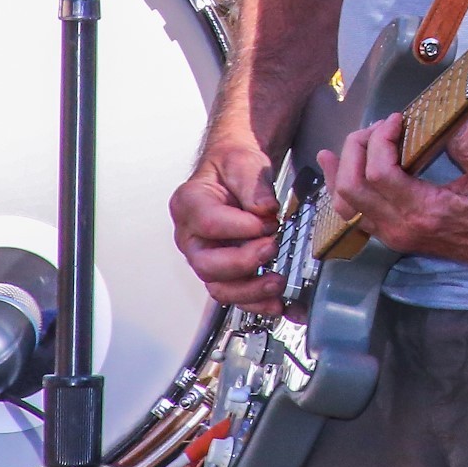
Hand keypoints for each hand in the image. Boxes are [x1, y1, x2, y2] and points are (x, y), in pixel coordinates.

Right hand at [171, 141, 283, 315]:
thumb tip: (264, 209)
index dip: (239, 227)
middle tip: (271, 248)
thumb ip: (253, 184)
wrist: (236, 172)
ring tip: (277, 284)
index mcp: (189, 204)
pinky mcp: (224, 270)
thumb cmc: (233, 166)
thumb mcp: (243, 162)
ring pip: (219, 287)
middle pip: (207, 264)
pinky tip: (278, 304)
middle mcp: (192, 236)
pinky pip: (235, 293)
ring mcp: (207, 256)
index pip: (208, 223)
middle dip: (242, 263)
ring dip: (249, 291)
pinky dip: (256, 302)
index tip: (268, 222)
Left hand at [323, 116, 467, 269]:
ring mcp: (392, 234)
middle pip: (352, 186)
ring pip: (344, 203)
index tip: (398, 119)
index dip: (380, 140)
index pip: (379, 173)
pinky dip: (341, 187)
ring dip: (344, 167)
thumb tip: (446, 122)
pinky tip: (338, 166)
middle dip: (357, 148)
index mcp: (424, 212)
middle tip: (382, 127)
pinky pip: (352, 214)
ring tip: (359, 140)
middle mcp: (400, 227)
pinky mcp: (392, 234)